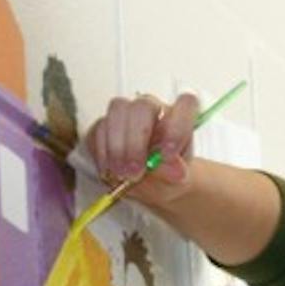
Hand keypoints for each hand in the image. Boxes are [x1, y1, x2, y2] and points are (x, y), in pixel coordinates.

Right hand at [84, 93, 199, 208]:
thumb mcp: (177, 178)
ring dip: (117, 147)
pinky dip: (103, 153)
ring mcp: (127, 113)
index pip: (186, 103)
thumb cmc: (168, 173)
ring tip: (122, 174)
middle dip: (136, 142)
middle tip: (135, 172)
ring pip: (117, 112)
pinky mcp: (104, 125)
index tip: (168, 154)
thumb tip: (175, 170)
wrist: (153, 182)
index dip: (178, 126)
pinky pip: (98, 129)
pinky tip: (110, 171)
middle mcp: (153, 108)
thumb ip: (175, 171)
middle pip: (143, 107)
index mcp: (178, 116)